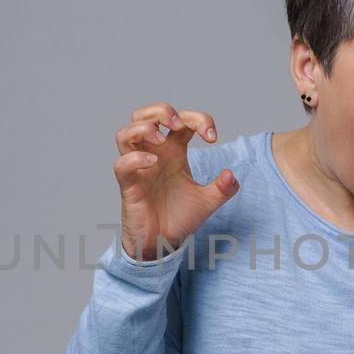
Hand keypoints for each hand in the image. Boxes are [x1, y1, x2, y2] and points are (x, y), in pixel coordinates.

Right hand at [113, 101, 240, 260]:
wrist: (164, 243)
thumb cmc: (180, 217)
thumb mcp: (208, 201)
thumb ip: (223, 188)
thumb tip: (231, 175)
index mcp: (174, 151)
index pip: (182, 120)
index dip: (198, 119)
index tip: (212, 137)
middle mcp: (154, 154)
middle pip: (145, 114)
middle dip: (162, 110)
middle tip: (178, 125)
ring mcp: (138, 168)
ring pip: (125, 133)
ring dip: (144, 128)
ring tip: (162, 141)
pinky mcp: (129, 185)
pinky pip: (121, 164)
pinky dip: (135, 158)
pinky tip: (153, 163)